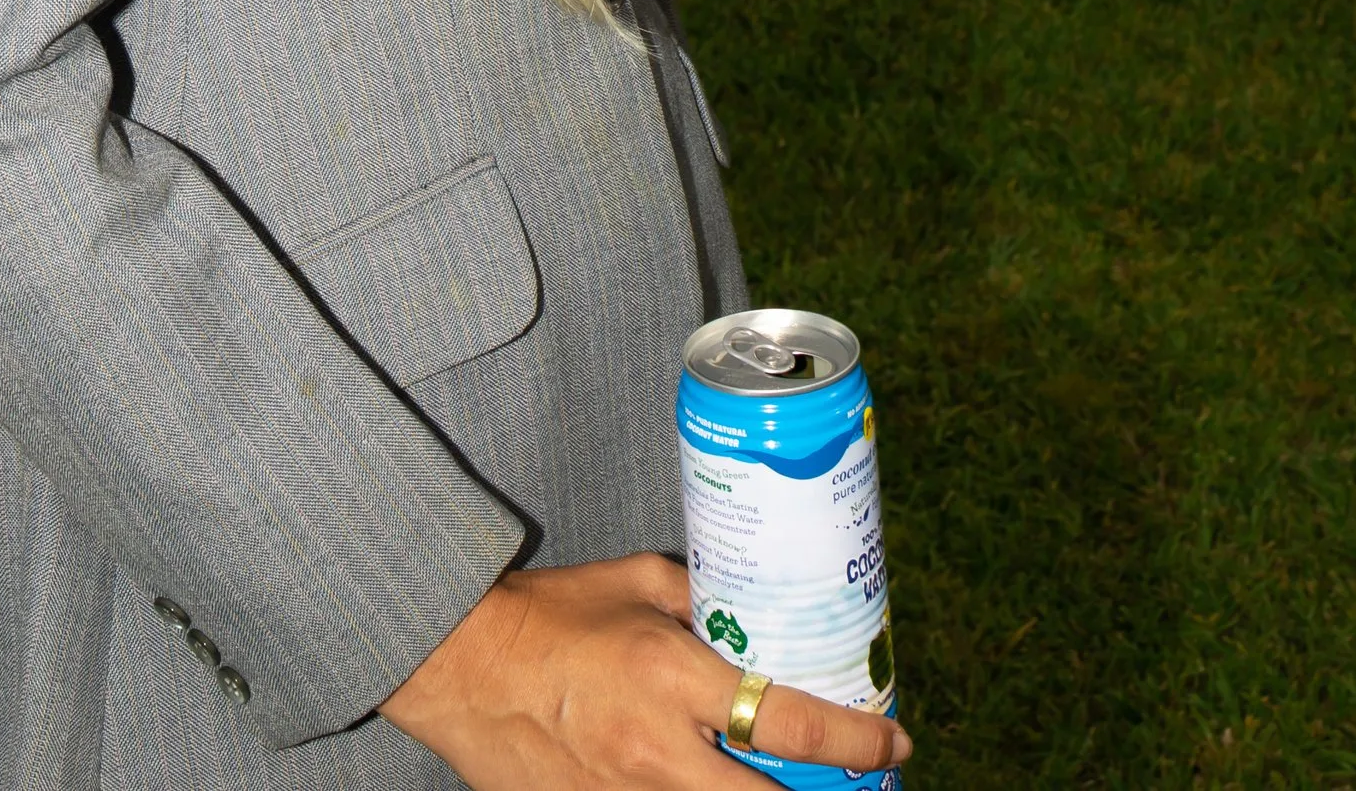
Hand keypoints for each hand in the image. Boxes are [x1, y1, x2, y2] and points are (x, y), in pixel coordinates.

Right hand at [381, 553, 909, 788]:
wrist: (460, 666)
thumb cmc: (547, 615)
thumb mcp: (635, 584)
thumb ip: (699, 597)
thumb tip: (749, 605)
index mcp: (671, 675)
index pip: (789, 722)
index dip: (856, 742)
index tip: (895, 742)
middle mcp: (659, 749)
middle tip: (859, 783)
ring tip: (791, 786)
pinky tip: (712, 784)